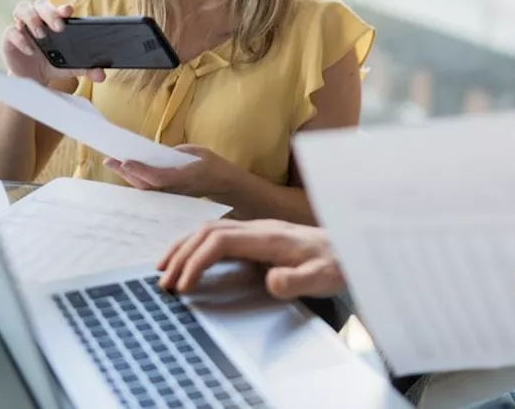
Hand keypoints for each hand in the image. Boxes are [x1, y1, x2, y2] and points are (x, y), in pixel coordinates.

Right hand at [3, 0, 104, 85]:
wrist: (31, 80)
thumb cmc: (51, 65)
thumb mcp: (69, 67)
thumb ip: (85, 69)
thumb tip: (101, 75)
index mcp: (55, 21)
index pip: (59, 9)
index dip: (63, 8)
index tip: (69, 10)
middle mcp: (38, 19)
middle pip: (41, 4)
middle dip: (50, 12)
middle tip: (58, 26)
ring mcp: (22, 27)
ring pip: (22, 8)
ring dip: (32, 18)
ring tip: (40, 33)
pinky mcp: (9, 38)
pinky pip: (11, 31)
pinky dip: (20, 39)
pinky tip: (29, 50)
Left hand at [104, 146, 239, 200]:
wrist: (223, 184)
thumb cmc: (210, 164)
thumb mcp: (195, 152)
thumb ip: (174, 154)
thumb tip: (153, 154)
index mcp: (186, 177)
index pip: (159, 177)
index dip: (141, 171)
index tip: (126, 161)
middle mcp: (176, 190)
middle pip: (146, 185)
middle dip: (127, 172)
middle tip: (110, 160)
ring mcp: (171, 196)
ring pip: (145, 189)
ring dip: (128, 177)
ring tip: (113, 163)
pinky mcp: (168, 198)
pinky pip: (149, 190)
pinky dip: (136, 181)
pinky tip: (126, 173)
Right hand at [156, 219, 343, 298]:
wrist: (350, 249)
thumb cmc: (336, 265)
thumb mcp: (323, 278)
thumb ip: (298, 281)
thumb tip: (272, 281)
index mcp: (270, 237)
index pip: (221, 241)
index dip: (198, 261)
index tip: (184, 286)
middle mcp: (260, 228)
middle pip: (208, 232)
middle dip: (182, 255)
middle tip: (164, 283)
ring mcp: (258, 229)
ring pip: (210, 230)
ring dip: (185, 247)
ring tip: (164, 270)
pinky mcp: (257, 236)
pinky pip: (219, 236)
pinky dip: (197, 246)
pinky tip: (189, 262)